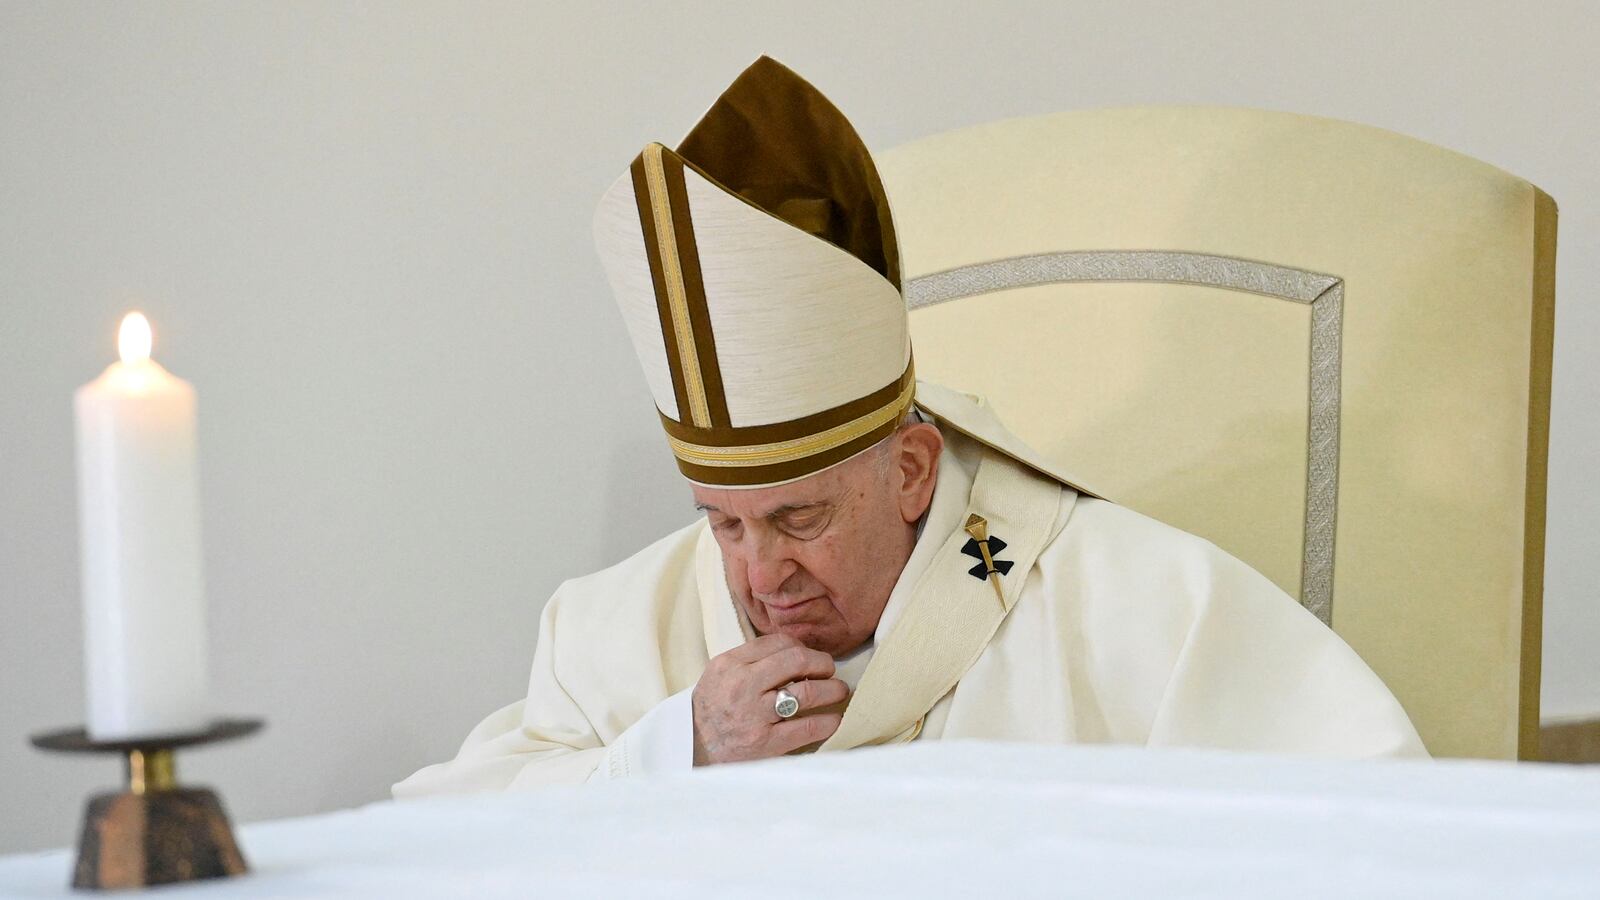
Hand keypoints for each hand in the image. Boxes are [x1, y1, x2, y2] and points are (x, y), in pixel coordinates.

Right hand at [691, 633, 847, 765]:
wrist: (690, 751)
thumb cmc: (709, 711)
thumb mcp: (719, 675)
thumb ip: (749, 661)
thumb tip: (795, 651)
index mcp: (730, 664)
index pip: (777, 642)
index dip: (802, 647)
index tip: (810, 657)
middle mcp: (742, 686)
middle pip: (796, 660)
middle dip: (822, 663)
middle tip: (830, 670)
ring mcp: (754, 715)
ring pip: (807, 692)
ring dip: (832, 689)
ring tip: (839, 691)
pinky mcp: (765, 743)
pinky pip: (807, 727)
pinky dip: (828, 722)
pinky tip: (834, 720)